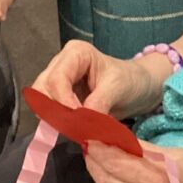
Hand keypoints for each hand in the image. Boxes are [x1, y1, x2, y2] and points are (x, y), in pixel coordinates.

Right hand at [30, 40, 164, 117]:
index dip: (63, 102)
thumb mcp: (118, 88)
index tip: (78, 122)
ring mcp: (59, 81)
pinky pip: (49, 110)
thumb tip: (80, 124)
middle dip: (54, 109)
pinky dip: (58, 122)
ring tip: (75, 129)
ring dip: (54, 117)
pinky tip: (74, 128)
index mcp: (75, 53)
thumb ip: (98, 103)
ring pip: (41, 100)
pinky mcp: (60, 97)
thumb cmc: (131, 81)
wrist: (141, 88)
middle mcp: (61, 63)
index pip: (57, 79)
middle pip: (42, 88)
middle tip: (73, 127)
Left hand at [84, 142, 182, 182]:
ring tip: (95, 162)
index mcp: (158, 178)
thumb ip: (149, 153)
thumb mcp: (181, 154)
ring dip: (101, 179)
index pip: (117, 160)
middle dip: (95, 162)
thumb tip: (121, 142)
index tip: (89, 133)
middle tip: (88, 145)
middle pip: (109, 180)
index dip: (99, 147)